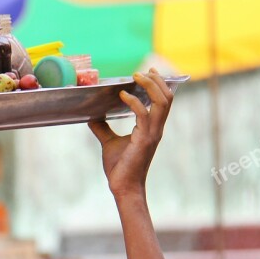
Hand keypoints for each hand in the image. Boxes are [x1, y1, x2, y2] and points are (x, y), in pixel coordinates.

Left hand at [88, 68, 173, 198]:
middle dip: (157, 81)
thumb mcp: (109, 142)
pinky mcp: (144, 140)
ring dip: (150, 86)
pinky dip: (134, 102)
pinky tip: (123, 95)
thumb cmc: (120, 168)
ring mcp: (152, 134)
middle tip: (142, 71)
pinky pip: (145, 115)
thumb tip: (92, 116)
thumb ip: (103, 128)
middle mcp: (156, 129)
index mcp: (152, 128)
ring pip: (162, 103)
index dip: (159, 84)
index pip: (164, 101)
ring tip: (136, 77)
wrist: (122, 187)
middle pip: (167, 97)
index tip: (149, 71)